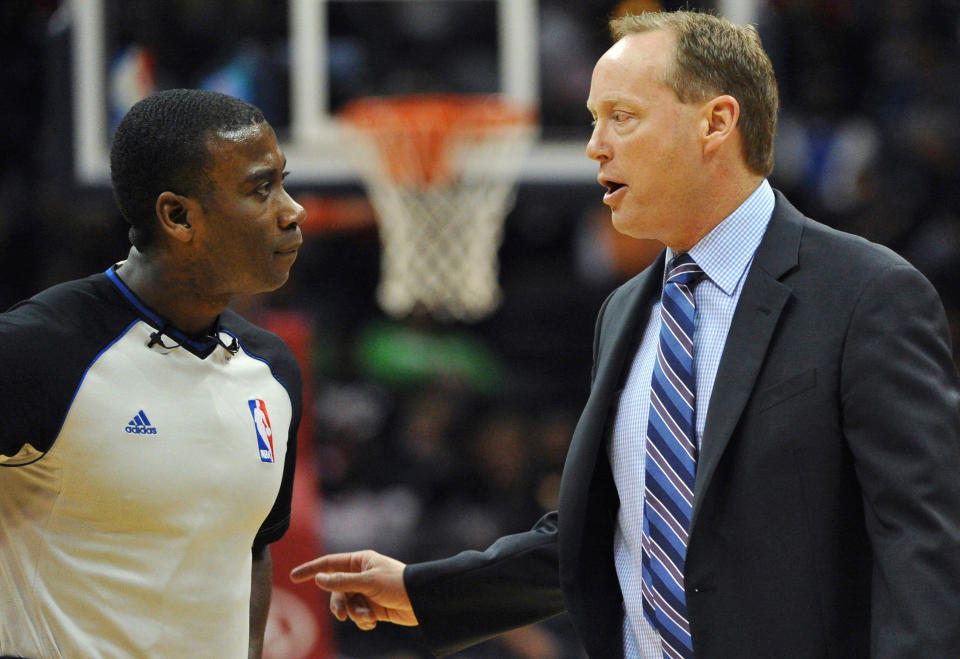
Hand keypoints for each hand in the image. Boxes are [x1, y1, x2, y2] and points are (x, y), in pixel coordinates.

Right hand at [290, 550, 418, 629]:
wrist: (420, 601)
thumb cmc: (396, 584)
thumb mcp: (367, 582)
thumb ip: (341, 582)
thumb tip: (319, 578)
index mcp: (360, 561)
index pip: (329, 563)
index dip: (311, 570)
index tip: (294, 577)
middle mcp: (361, 575)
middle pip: (336, 591)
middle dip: (339, 605)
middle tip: (342, 615)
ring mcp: (366, 592)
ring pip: (346, 606)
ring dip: (355, 613)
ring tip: (369, 615)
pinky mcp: (373, 607)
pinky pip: (358, 616)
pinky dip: (364, 620)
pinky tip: (376, 619)